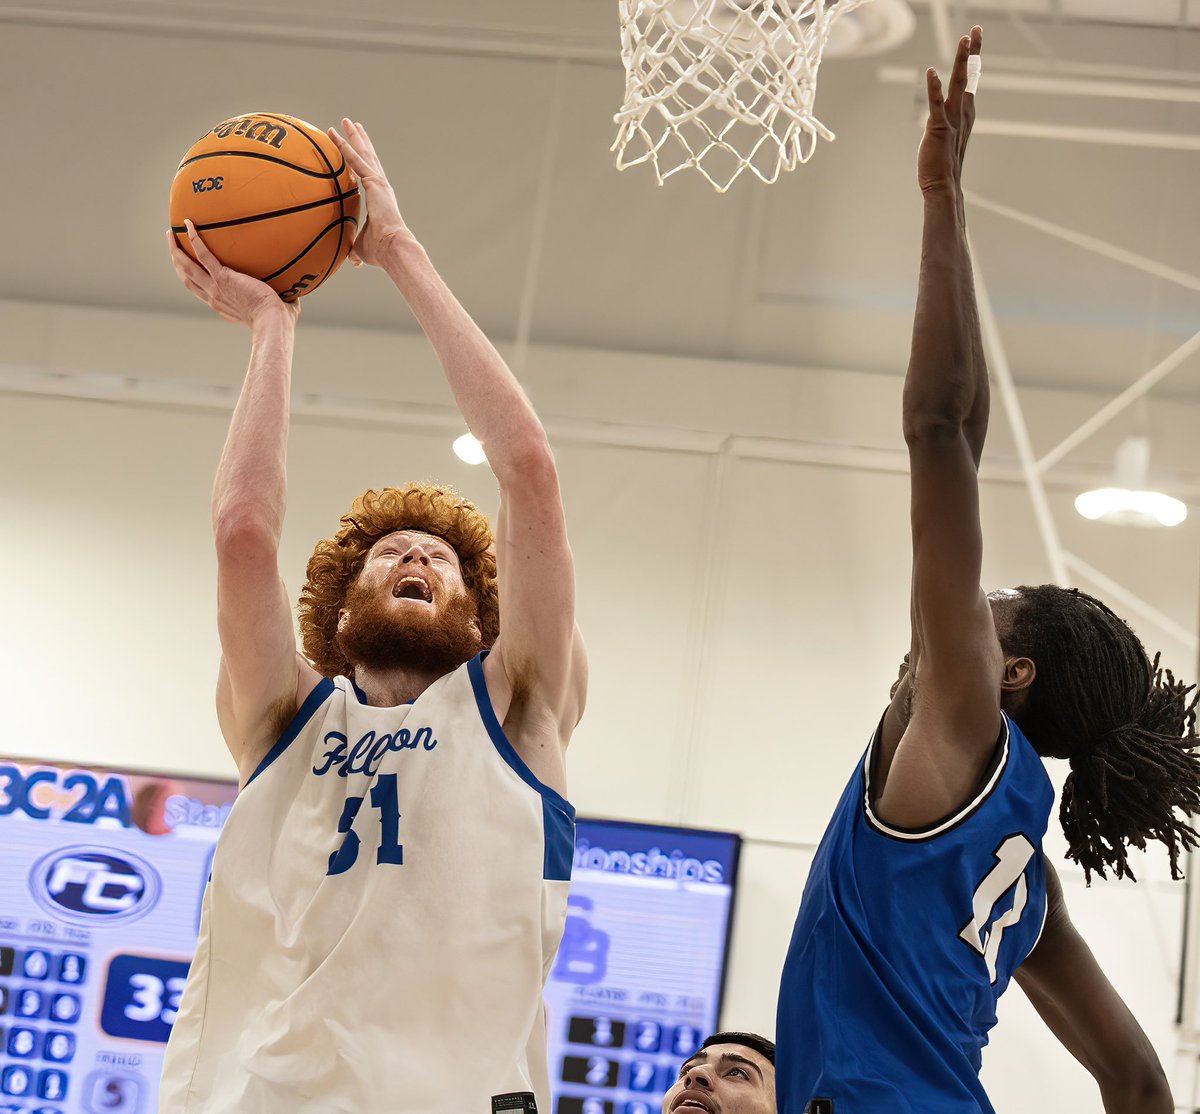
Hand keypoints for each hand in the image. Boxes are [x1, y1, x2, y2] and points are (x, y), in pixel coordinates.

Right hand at [166, 221, 298, 328]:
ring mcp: (216, 288)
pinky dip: (195, 239)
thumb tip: (296, 288)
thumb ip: (280, 297)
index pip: (203, 292)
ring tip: (171, 234)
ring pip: (187, 267)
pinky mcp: (223, 278)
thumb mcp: (275, 307)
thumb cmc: (281, 320)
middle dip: (177, 262)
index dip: (194, 280)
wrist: (274, 323)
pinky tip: (190, 225)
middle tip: (172, 247)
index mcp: (223, 306)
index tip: (192, 269)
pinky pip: (204, 255)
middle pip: (187, 278)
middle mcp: (215, 298)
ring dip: (176, 250)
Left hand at [327, 119, 407, 267]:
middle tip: (352, 125)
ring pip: (363, 153)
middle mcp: (381, 186)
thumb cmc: (380, 251)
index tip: (355, 148)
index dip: (361, 160)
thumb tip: (353, 262)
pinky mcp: (374, 183)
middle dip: (360, 140)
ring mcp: (379, 183)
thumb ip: (355, 250)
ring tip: (347, 122)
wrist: (392, 247)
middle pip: (368, 157)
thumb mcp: (362, 248)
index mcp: (379, 198)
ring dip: (354, 137)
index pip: (368, 174)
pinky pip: (356, 161)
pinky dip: (346, 148)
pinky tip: (337, 136)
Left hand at [918, 26, 980, 196]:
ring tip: (964, 39)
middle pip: (968, 76)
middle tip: (975, 29)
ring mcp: (952, 120)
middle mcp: (962, 113)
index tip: (974, 38)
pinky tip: (932, 72)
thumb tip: (941, 114)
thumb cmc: (943, 164)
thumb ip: (946, 120)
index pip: (971, 80)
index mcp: (965, 113)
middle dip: (972, 51)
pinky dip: (934, 88)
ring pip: (958, 84)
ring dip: (961, 61)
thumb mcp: (948, 136)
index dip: (973, 58)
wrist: (943, 186)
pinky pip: (936, 105)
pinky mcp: (938, 129)